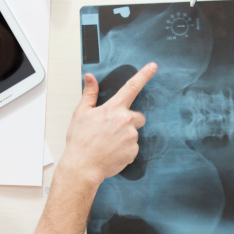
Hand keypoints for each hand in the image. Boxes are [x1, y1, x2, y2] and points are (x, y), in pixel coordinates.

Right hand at [59, 63, 157, 183]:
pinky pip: (133, 148)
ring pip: (134, 133)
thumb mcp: (80, 114)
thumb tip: (90, 78)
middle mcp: (125, 121)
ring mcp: (131, 136)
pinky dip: (125, 150)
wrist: (82, 167)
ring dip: (125, 136)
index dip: (144, 75)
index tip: (153, 66)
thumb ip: (89, 94)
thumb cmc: (80, 141)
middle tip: (112, 130)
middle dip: (129, 121)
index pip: (131, 87)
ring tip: (108, 143)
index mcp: (113, 109)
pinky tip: (112, 152)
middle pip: (138, 116)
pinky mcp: (133, 151)